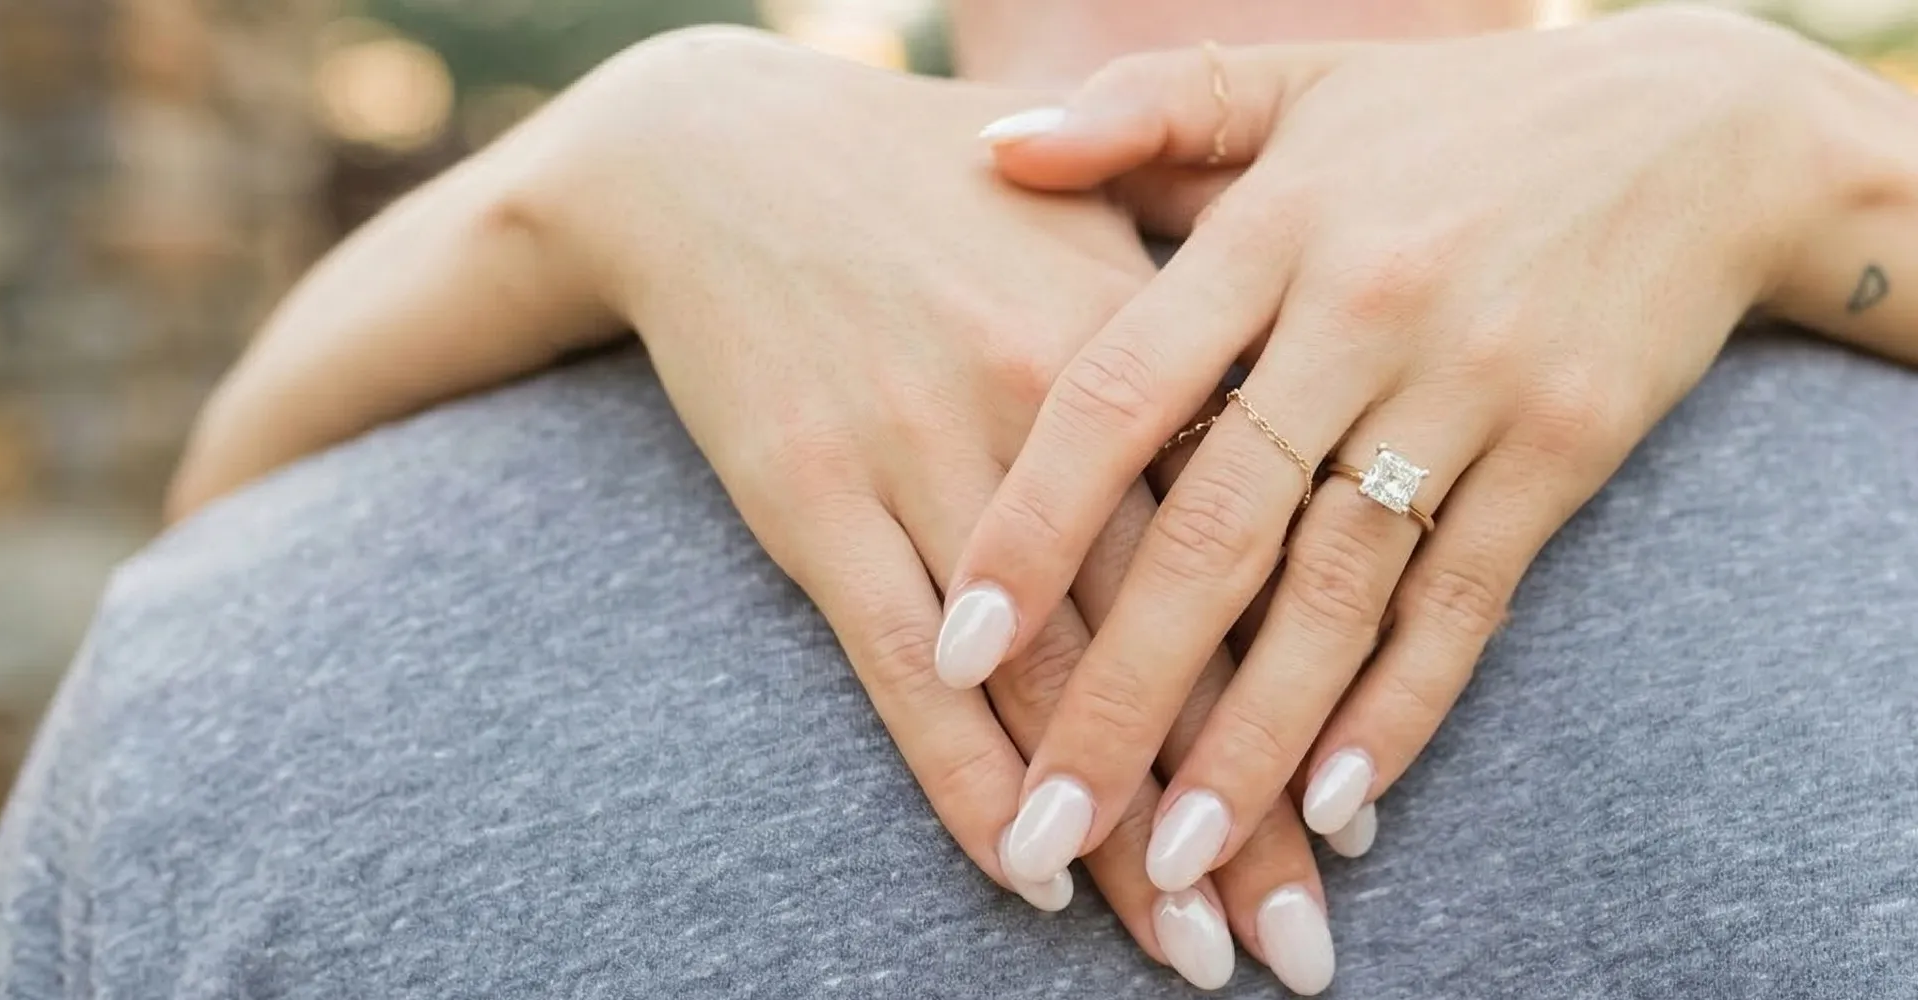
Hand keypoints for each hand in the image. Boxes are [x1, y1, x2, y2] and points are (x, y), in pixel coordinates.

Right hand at [171, 28, 1341, 993]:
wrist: (717, 153)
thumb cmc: (925, 183)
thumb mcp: (1089, 198)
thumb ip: (1209, 285)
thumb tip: (1325, 356)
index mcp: (1143, 339)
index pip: (1257, 555)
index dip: (1313, 700)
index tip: (1366, 827)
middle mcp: (1055, 413)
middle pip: (1172, 645)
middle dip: (1238, 814)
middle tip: (1305, 952)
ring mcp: (930, 460)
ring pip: (1049, 683)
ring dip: (1123, 834)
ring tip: (1193, 958)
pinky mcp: (818, 501)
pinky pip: (902, 672)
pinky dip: (965, 781)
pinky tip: (1027, 873)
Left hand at [946, 7, 1835, 896]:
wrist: (1701, 127)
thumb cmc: (1458, 114)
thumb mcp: (1297, 79)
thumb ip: (1141, 112)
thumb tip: (992, 151)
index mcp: (1270, 229)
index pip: (1118, 395)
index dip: (1032, 527)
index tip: (955, 646)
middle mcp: (1361, 316)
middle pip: (1215, 532)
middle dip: (1121, 695)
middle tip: (1047, 825)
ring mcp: (1468, 390)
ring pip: (1335, 593)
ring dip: (1250, 742)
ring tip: (1173, 860)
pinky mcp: (1561, 452)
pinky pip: (1466, 601)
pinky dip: (1400, 708)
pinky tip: (1333, 806)